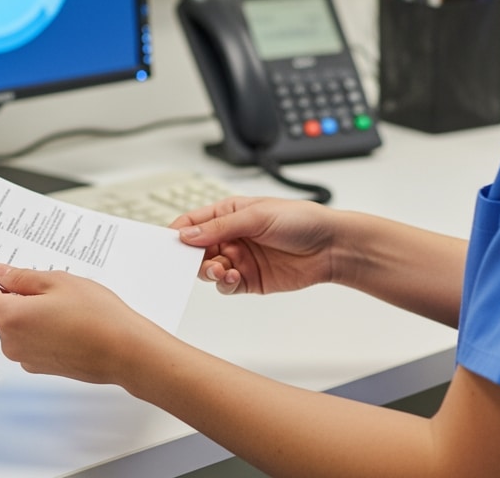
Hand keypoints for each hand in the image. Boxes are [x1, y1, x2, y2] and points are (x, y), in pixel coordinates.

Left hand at [0, 265, 170, 384]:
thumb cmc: (98, 318)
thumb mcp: (57, 282)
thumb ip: (22, 277)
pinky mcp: (41, 366)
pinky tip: (64, 315)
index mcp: (10, 318)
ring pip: (15, 323)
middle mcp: (11, 342)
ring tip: (58, 295)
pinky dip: (38, 324)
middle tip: (32, 271)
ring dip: (26, 307)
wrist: (127, 353)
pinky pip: (29, 338)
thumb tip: (0, 273)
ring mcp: (26, 357)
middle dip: (9, 289)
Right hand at [171, 196, 341, 295]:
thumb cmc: (300, 220)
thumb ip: (219, 227)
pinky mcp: (249, 280)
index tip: (167, 244)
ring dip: (207, 271)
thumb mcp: (256, 216)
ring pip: (207, 270)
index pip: (192, 223)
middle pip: (195, 250)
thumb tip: (187, 235)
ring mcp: (239, 259)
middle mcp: (230, 237)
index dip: (178, 233)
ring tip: (220, 269)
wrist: (332, 246)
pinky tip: (231, 277)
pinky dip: (222, 284)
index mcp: (227, 214)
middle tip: (194, 261)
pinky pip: (225, 286)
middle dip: (191, 257)